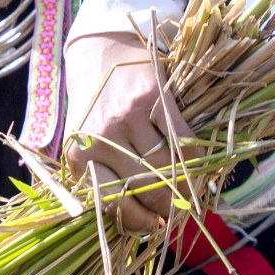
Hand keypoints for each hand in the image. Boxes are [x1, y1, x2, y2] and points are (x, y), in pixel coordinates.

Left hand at [62, 32, 193, 232]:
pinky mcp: (154, 98)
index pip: (114, 204)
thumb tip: (143, 220)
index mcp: (79, 156)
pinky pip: (183, 141)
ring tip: (189, 194)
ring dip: (185, 189)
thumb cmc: (94, 104)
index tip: (153, 225)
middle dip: (167, 210)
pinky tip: (195, 165)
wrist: (99, 49)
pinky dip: (194, 159)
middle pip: (144, 190)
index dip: (140, 221)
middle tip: (178, 213)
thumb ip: (105, 175)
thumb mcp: (86, 142)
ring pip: (166, 169)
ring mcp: (128, 117)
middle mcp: (101, 138)